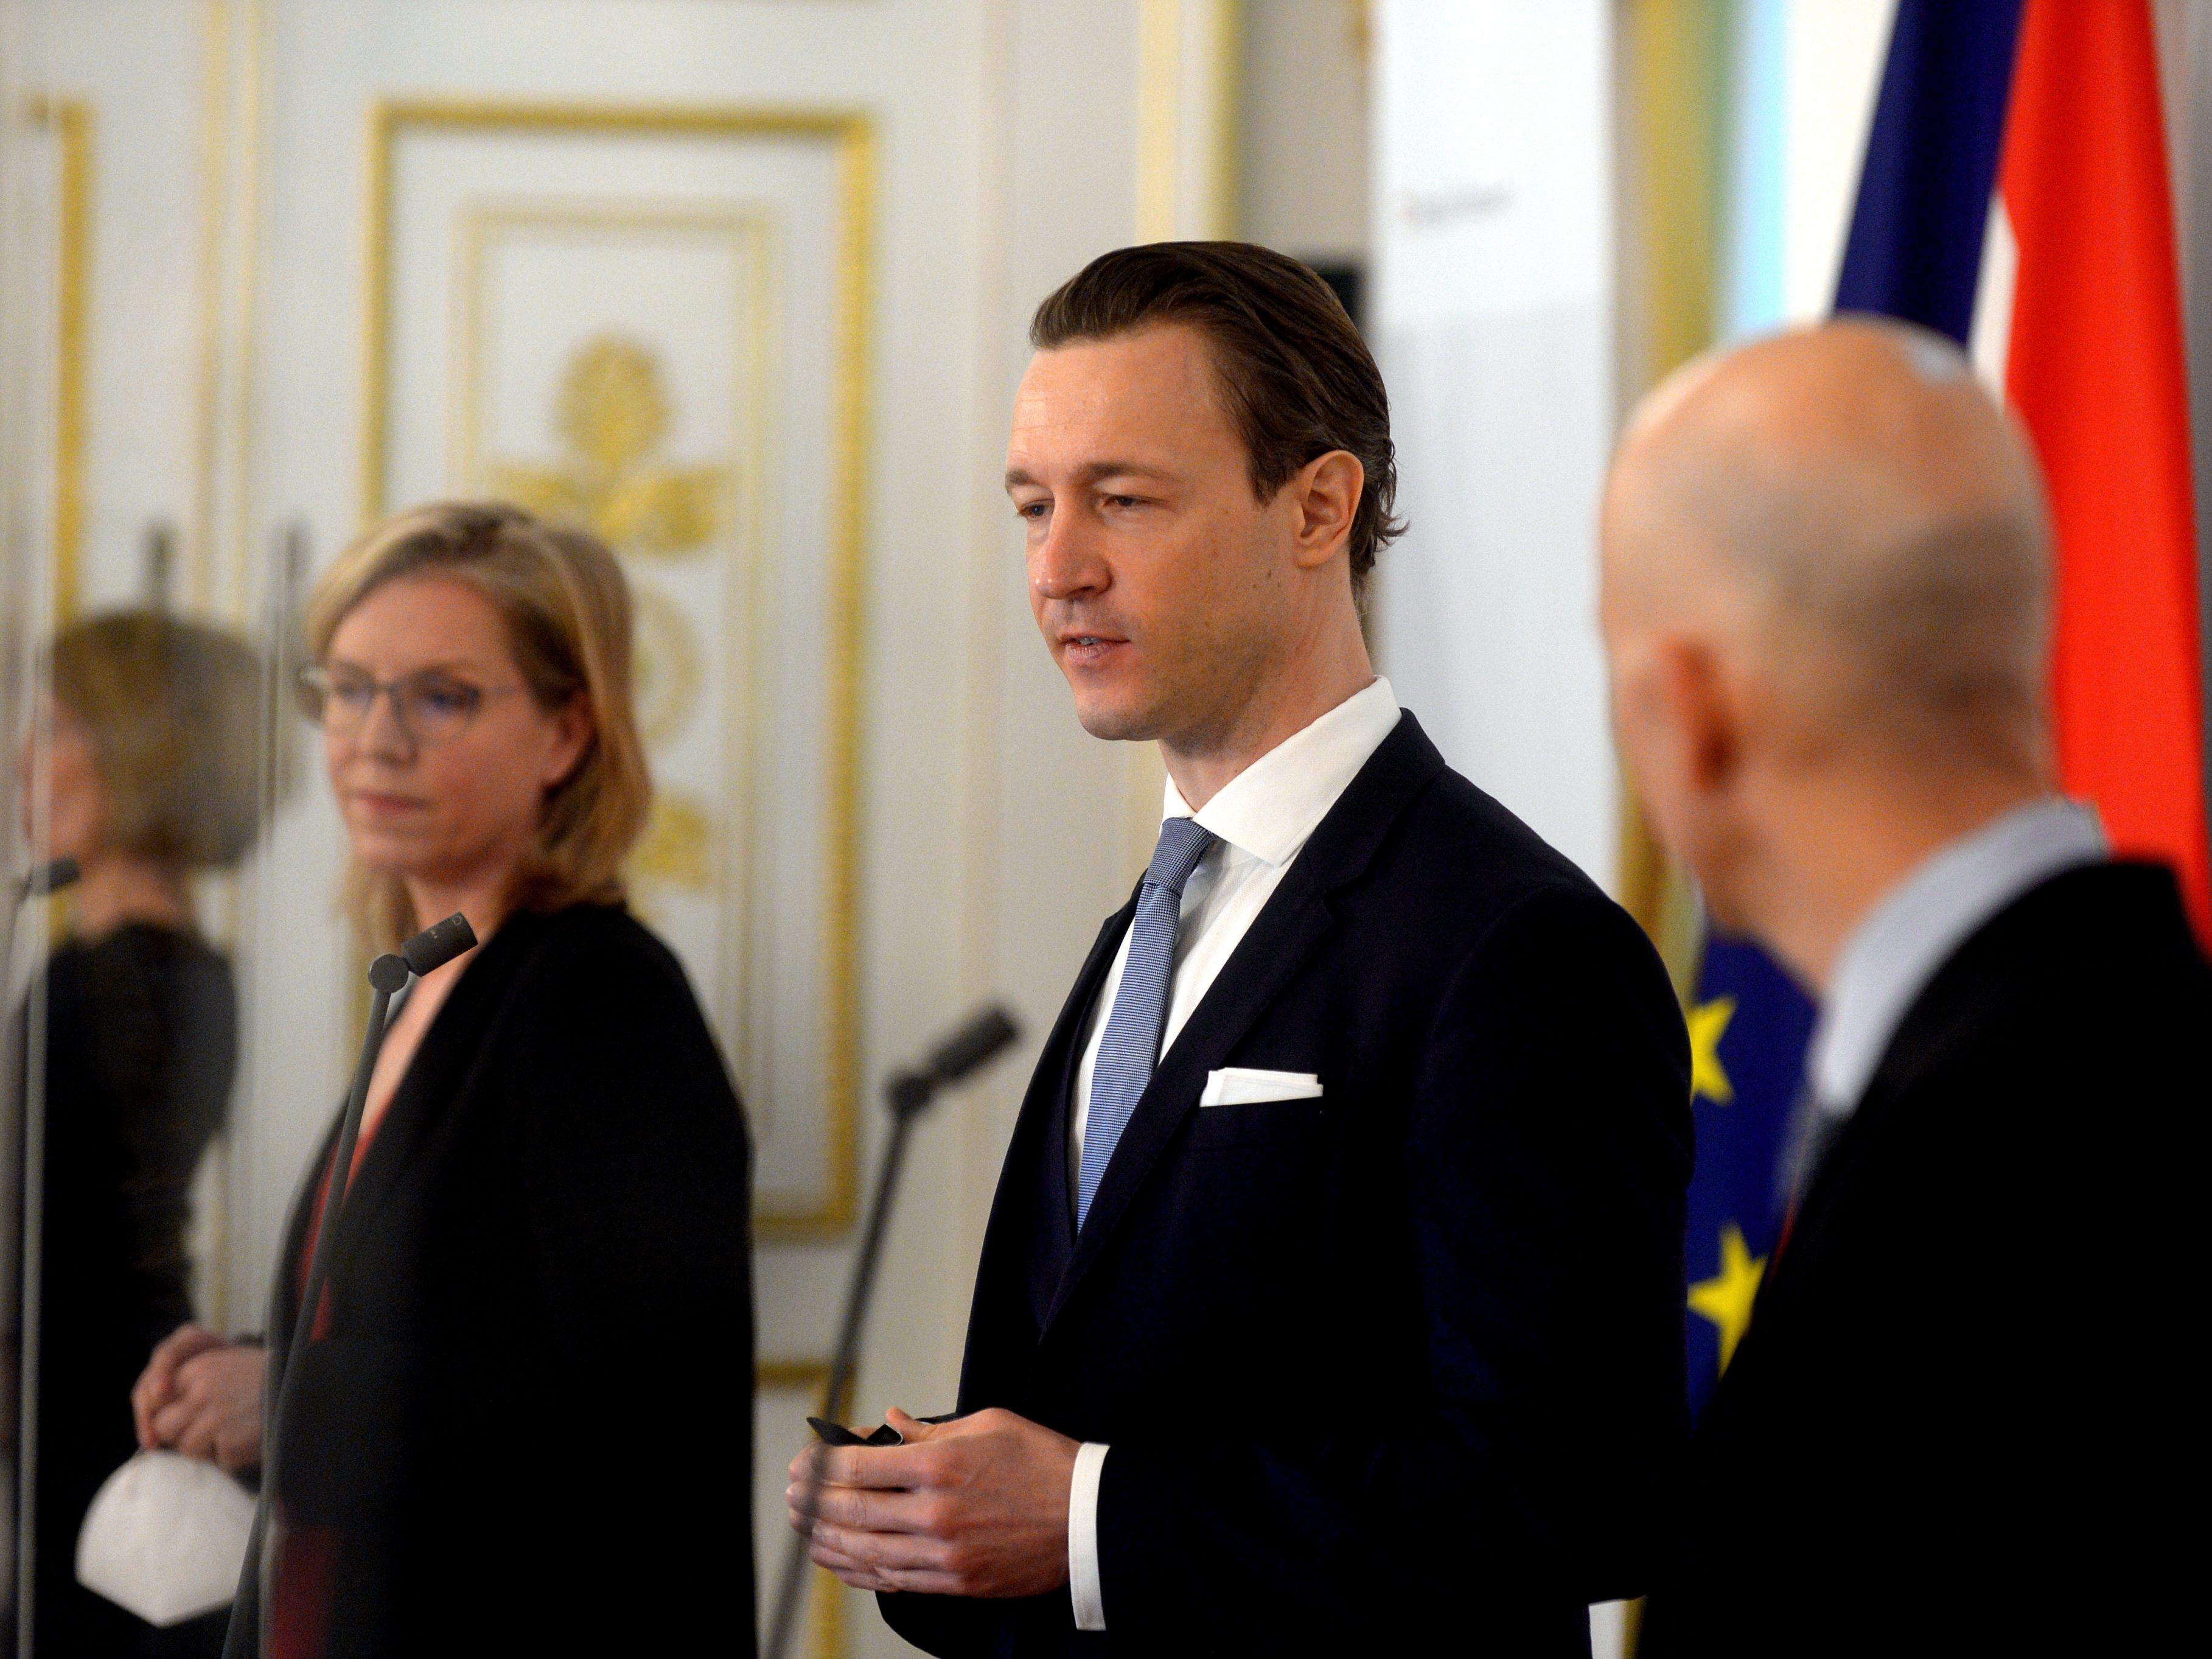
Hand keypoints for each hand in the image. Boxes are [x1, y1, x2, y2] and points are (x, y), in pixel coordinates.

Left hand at [132, 1325, 264, 1473]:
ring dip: (207, 1449)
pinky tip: (251, 1441)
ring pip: (187, 1449)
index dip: (167, 1416)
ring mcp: (215, 1419)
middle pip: (165, 1427)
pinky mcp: (229, 1443)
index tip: (174, 1426)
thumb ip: (192, 1385)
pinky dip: (233, 1457)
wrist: (310, 1391)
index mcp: (198, 1368)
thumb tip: (157, 1422)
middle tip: (209, 1431)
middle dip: (182, 1434)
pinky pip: (217, 1461)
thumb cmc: (266, 1380)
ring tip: (235, 1434)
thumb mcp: (226, 1367)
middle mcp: (202, 1392)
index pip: (157, 1400)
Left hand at [787, 1407, 1077, 1597]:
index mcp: (940, 1464)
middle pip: (853, 1511)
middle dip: (813, 1502)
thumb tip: (891, 1420)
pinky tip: (841, 1562)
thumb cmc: (1043, 1462)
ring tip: (804, 1529)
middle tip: (792, 1493)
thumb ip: (932, 1427)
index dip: (822, 1464)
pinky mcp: (956, 1582)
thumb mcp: (988, 1425)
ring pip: (865, 1552)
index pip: (859, 1466)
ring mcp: (944, 1553)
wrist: (1088, 1518)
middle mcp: (935, 1512)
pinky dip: (859, 1572)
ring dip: (827, 1540)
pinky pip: (893, 1581)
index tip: (804, 1461)